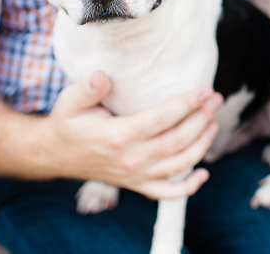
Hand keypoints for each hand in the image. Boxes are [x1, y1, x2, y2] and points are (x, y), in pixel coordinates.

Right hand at [41, 71, 221, 199]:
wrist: (54, 154)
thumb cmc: (68, 122)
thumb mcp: (70, 100)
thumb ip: (87, 88)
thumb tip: (103, 76)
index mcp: (118, 136)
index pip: (162, 119)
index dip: (187, 104)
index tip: (204, 90)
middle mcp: (131, 159)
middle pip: (178, 141)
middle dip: (202, 118)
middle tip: (215, 99)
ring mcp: (135, 175)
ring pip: (179, 165)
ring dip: (202, 145)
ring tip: (214, 122)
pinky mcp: (136, 184)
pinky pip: (166, 192)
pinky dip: (188, 187)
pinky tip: (203, 174)